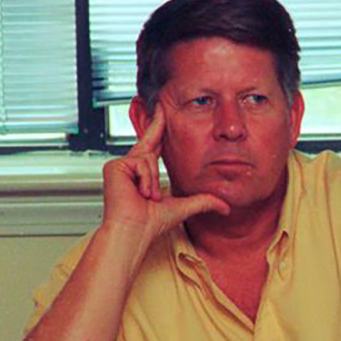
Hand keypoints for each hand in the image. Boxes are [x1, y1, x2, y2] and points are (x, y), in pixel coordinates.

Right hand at [101, 104, 229, 243]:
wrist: (135, 231)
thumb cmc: (152, 222)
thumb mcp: (185, 207)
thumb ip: (204, 202)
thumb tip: (226, 207)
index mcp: (145, 172)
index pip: (155, 144)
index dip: (158, 126)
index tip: (162, 109)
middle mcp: (131, 165)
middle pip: (150, 142)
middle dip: (156, 131)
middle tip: (161, 112)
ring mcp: (121, 165)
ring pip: (148, 158)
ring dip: (153, 181)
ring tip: (148, 197)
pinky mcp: (114, 166)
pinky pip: (139, 163)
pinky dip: (144, 179)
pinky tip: (139, 193)